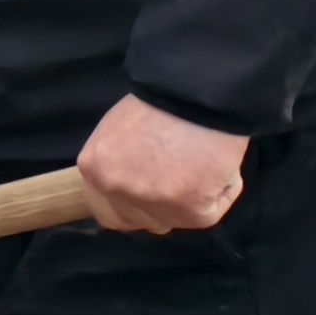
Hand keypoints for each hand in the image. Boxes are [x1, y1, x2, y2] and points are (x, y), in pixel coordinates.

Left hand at [77, 91, 247, 233]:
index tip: (152, 197)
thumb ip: (119, 163)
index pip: (108, 212)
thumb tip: (135, 184)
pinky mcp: (188, 209)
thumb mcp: (119, 131)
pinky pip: (210, 214)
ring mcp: (150, 202)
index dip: (133, 209)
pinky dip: (221, 193)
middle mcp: (114, 189)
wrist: (197, 93)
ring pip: (176, 220)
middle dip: (162, 208)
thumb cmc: (161, 103)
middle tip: (183, 183)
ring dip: (194, 200)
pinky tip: (220, 168)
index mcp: (94, 168)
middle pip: (140, 221)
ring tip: (203, 165)